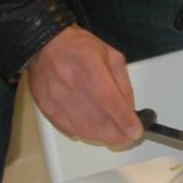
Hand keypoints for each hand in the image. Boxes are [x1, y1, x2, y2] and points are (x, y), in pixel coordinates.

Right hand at [27, 25, 140, 145]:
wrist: (46, 45)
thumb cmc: (79, 48)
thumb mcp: (111, 56)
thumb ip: (123, 83)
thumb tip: (129, 110)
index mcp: (90, 66)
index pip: (109, 100)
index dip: (123, 119)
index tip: (135, 130)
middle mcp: (71, 83)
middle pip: (96, 120)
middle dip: (117, 135)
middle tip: (127, 137)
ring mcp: (57, 97)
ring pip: (83, 129)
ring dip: (102, 137)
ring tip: (113, 134)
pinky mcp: (47, 108)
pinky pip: (68, 129)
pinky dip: (84, 134)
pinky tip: (93, 129)